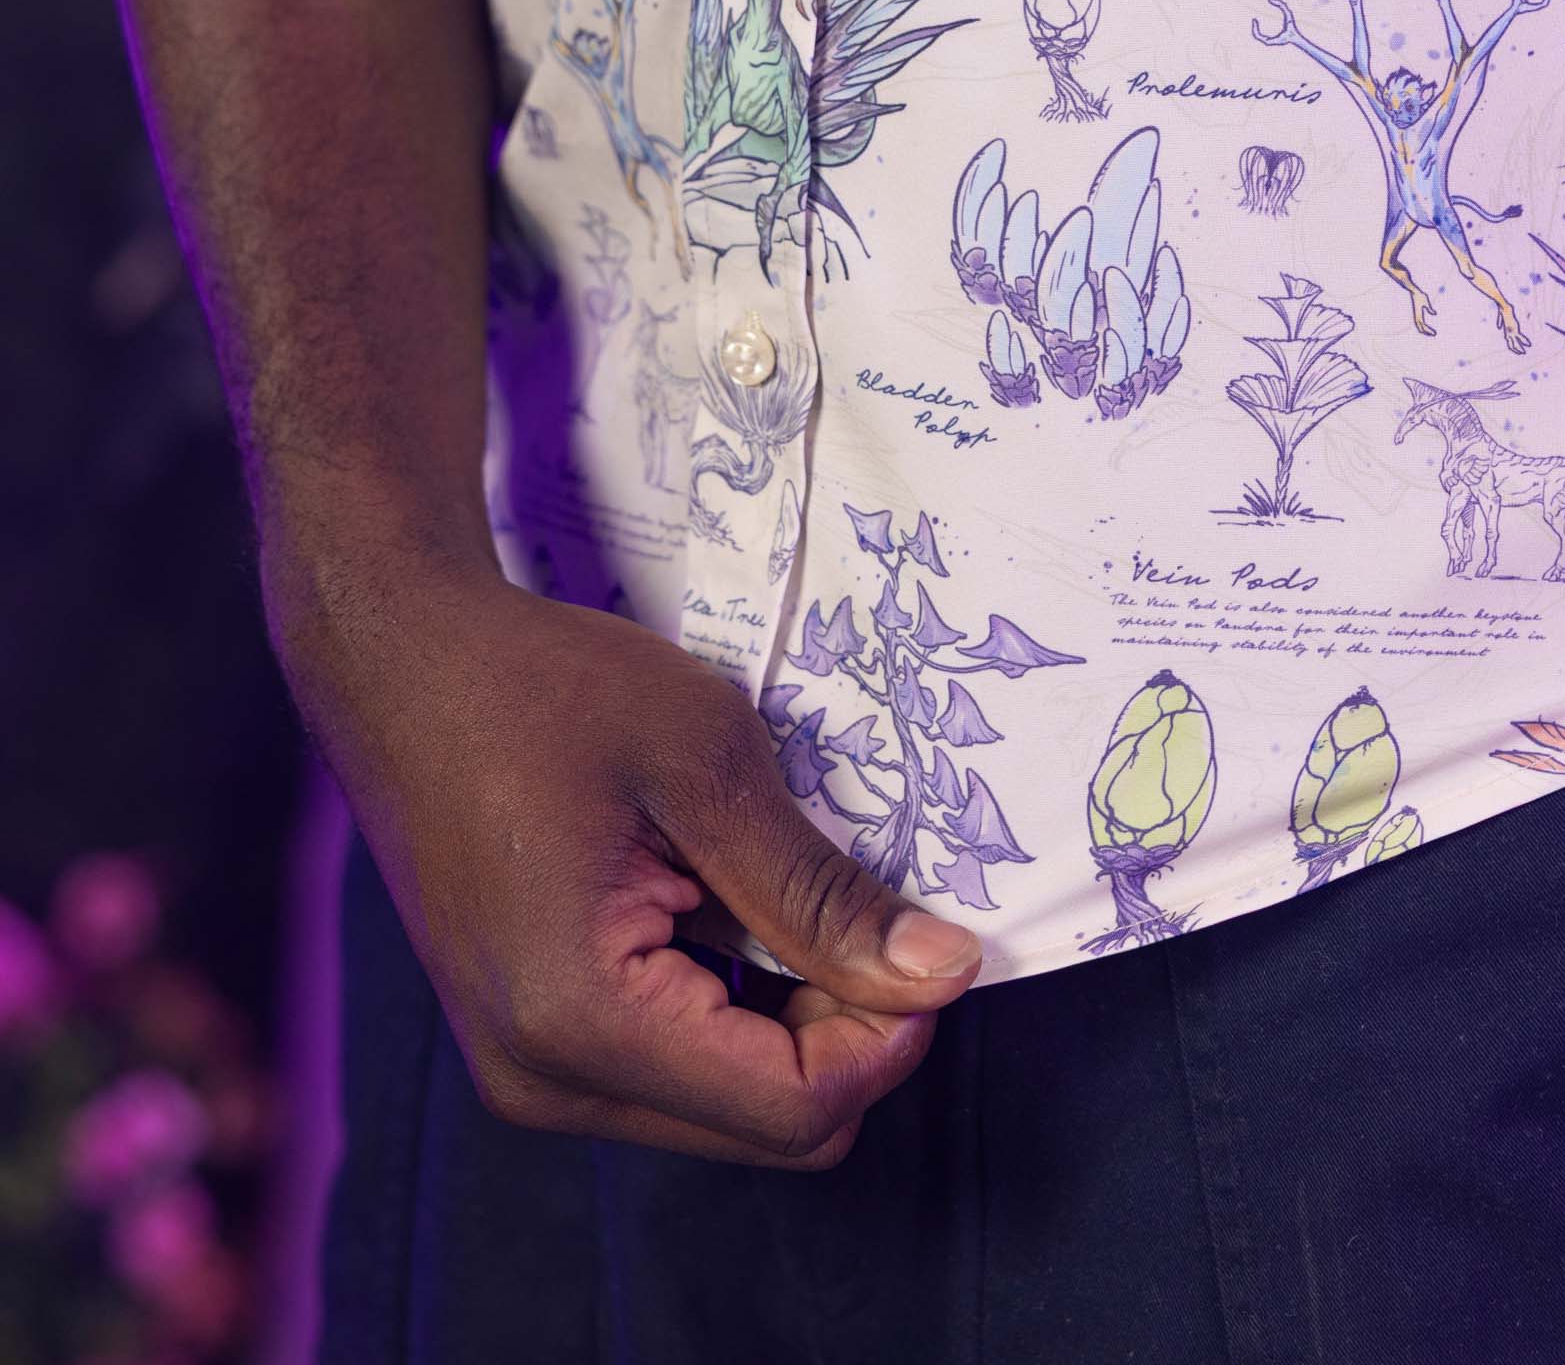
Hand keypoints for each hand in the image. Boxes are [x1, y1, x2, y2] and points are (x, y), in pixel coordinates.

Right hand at [276, 551, 981, 1167]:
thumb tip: (944, 972)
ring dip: (793, 1014)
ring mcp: (529, 1068)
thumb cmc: (542, 687)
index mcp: (579, 1019)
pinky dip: (738, 1002)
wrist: (400, 659)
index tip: (930, 936)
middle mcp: (544, 1078)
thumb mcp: (706, 764)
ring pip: (730, 1105)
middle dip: (847, 1029)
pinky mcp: (533, 1037)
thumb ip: (820, 888)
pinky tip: (730, 894)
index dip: (890, 1031)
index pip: (792, 1107)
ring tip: (783, 880)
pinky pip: (677, 1067)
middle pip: (768, 1126)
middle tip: (868, 902)